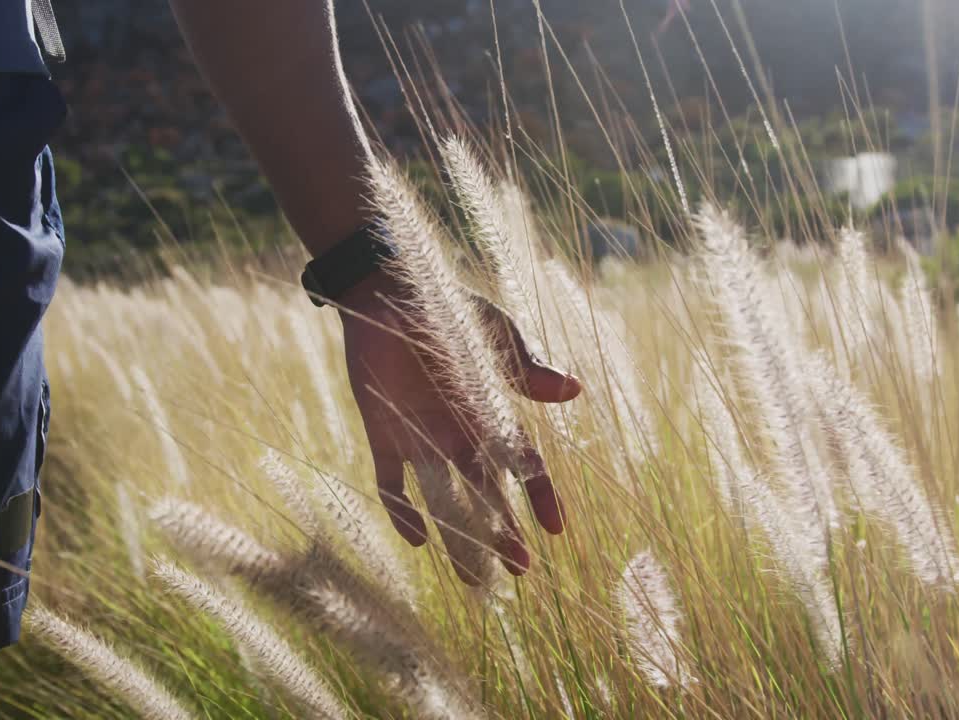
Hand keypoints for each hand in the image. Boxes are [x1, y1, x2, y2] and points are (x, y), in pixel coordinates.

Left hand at [337, 271, 580, 583]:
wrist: (385, 290)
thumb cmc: (445, 306)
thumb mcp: (492, 336)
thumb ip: (526, 370)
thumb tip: (576, 392)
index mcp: (490, 412)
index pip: (522, 464)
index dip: (540, 497)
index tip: (555, 531)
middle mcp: (458, 434)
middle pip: (485, 494)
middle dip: (503, 533)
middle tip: (518, 571)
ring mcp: (421, 438)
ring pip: (443, 500)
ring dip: (458, 536)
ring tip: (472, 578)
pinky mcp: (382, 434)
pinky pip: (391, 483)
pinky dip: (401, 510)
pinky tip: (417, 540)